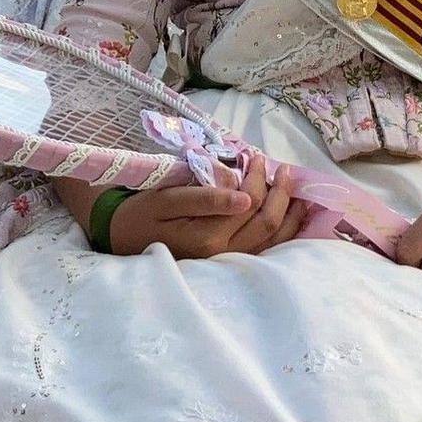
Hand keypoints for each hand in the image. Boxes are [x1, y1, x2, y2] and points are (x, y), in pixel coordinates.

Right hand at [108, 155, 308, 258]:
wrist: (123, 240)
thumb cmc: (143, 215)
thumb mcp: (167, 199)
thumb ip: (206, 198)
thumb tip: (246, 195)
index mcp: (208, 238)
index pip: (250, 204)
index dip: (259, 178)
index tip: (255, 156)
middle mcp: (224, 255)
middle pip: (267, 223)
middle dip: (280, 193)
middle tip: (283, 169)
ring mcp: (228, 263)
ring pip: (273, 240)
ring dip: (289, 215)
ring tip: (298, 192)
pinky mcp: (228, 265)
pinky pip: (264, 251)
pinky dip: (283, 233)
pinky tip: (291, 218)